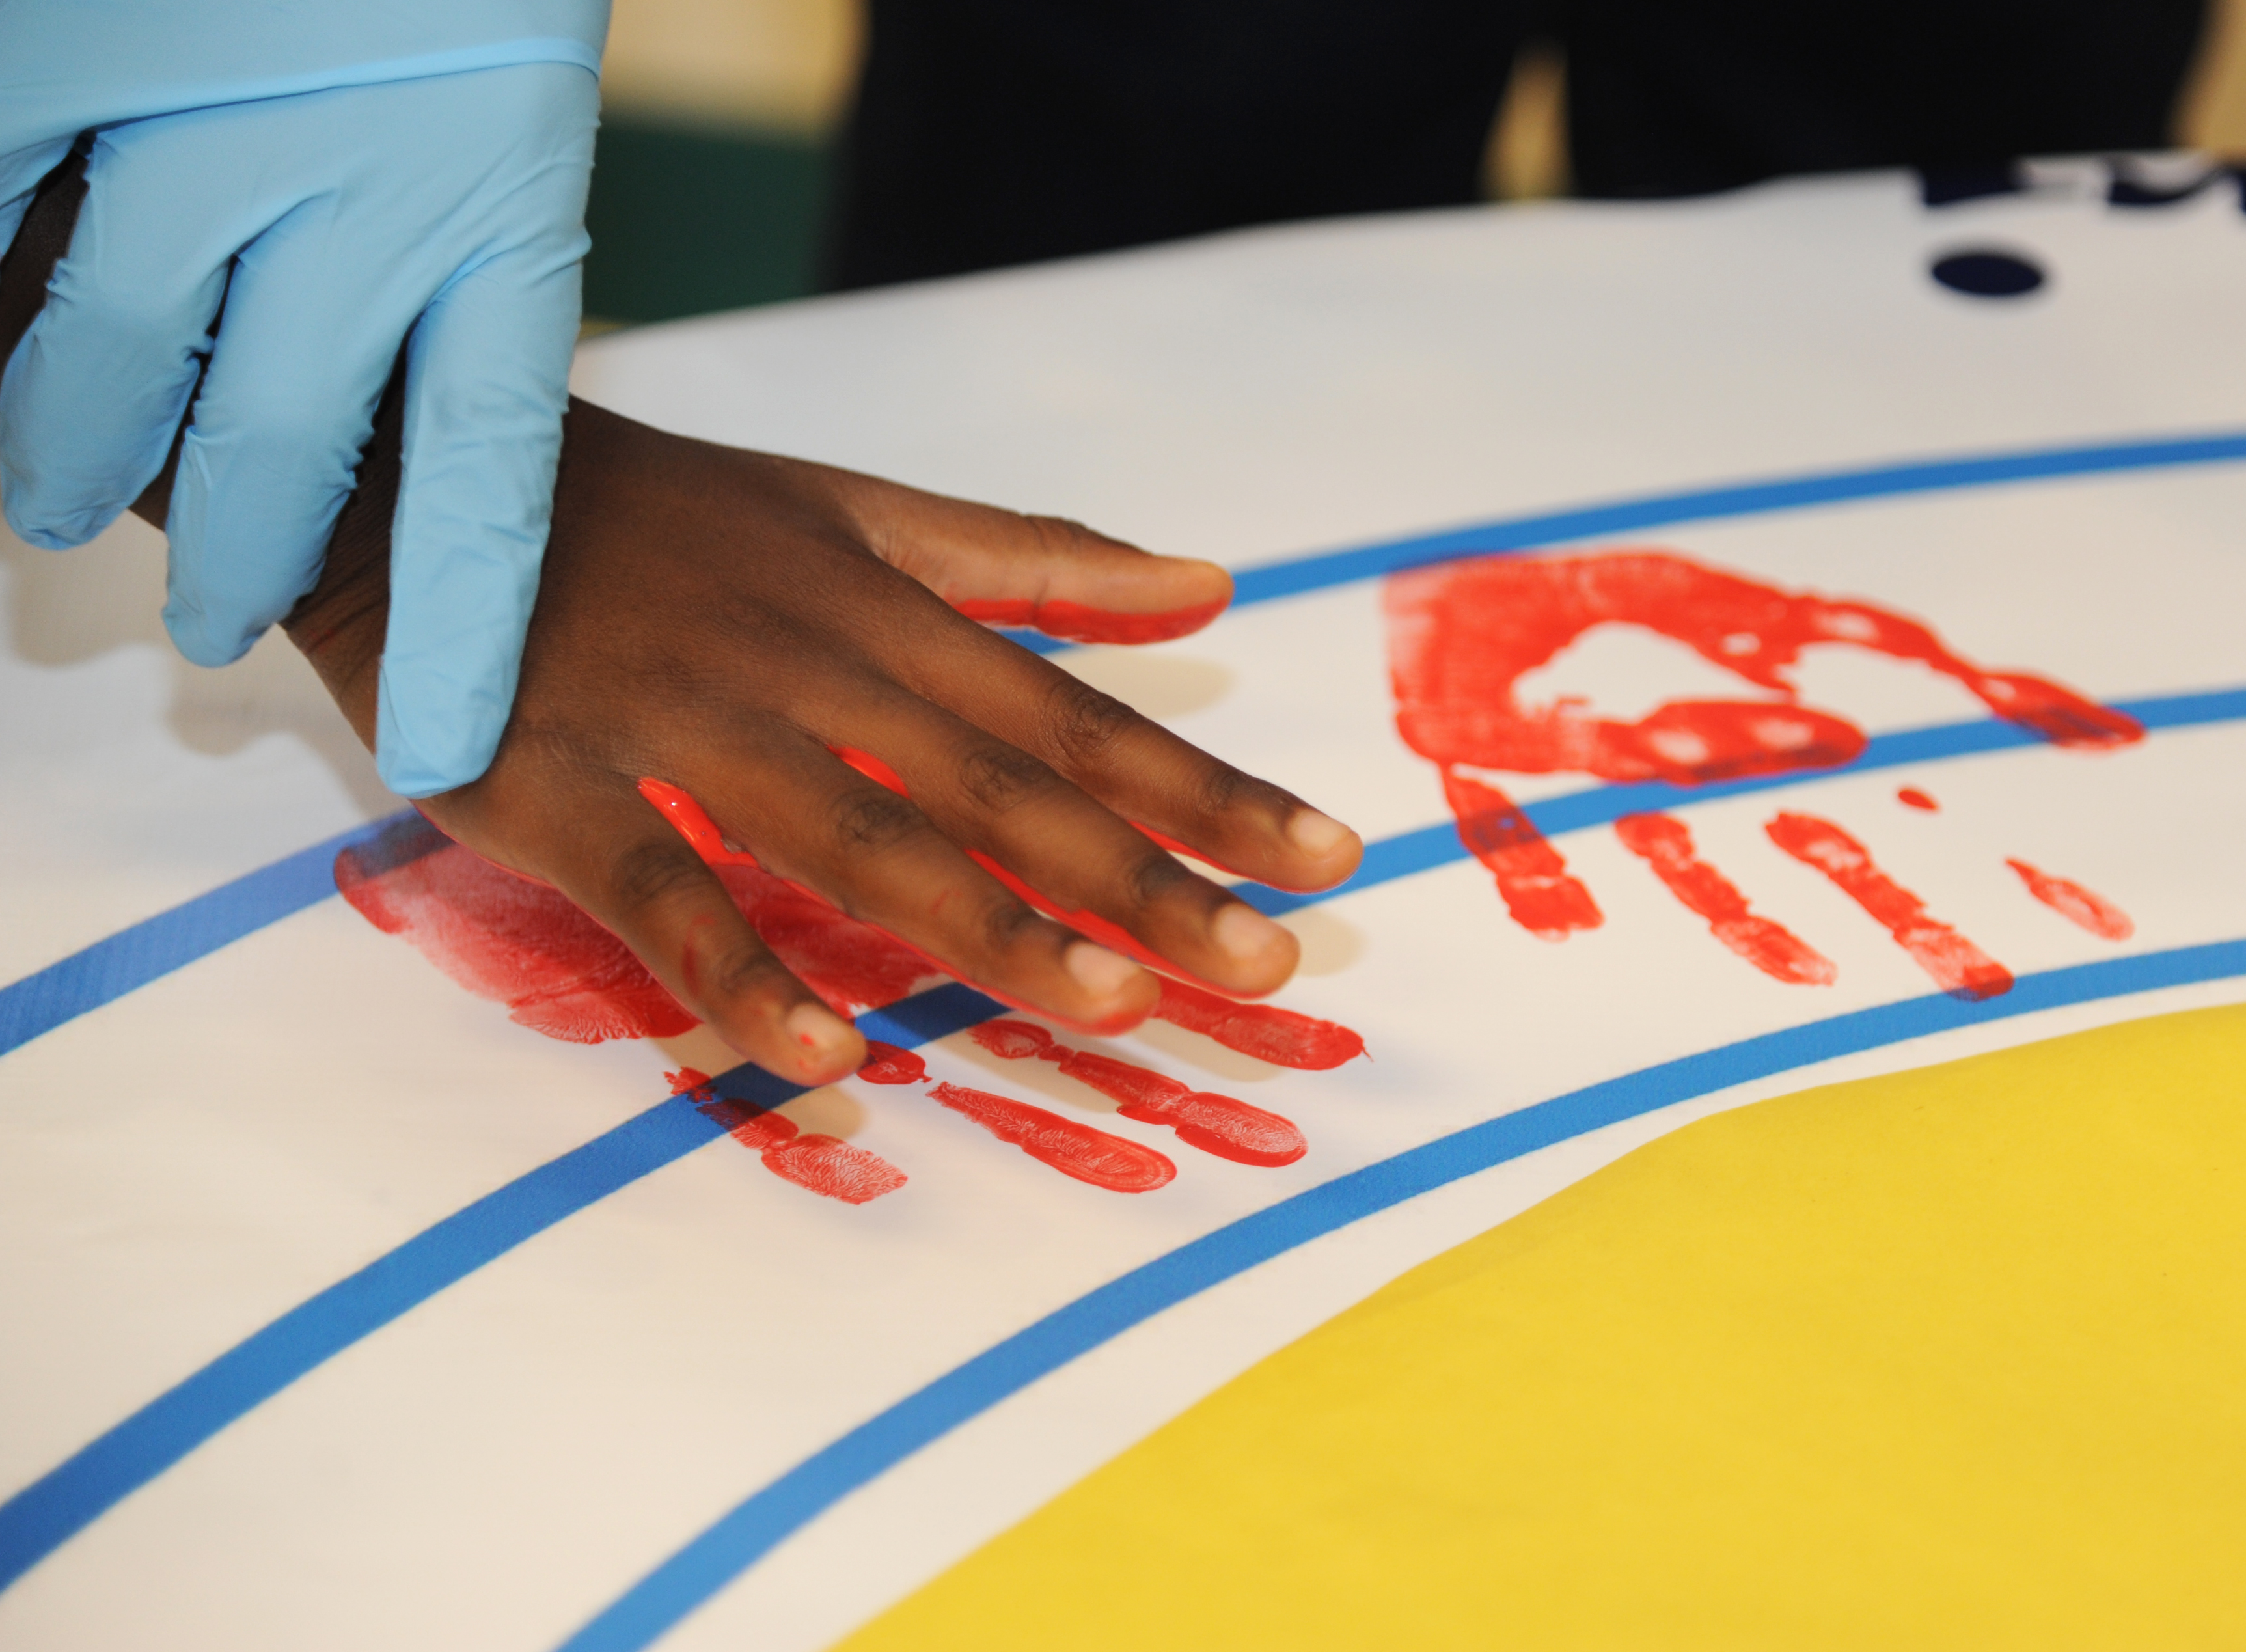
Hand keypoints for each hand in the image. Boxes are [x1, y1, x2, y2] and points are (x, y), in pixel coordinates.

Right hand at [0, 57, 596, 796]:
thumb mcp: (495, 106)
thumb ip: (454, 264)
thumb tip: (384, 433)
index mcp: (502, 206)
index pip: (493, 473)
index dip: (469, 629)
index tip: (450, 753)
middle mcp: (363, 180)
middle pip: (278, 446)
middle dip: (232, 558)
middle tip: (205, 621)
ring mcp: (203, 117)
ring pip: (112, 353)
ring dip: (67, 446)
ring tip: (49, 499)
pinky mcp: (69, 52)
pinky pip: (3, 208)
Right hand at [285, 401, 1364, 1085]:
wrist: (423, 469)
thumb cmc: (666, 516)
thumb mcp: (855, 511)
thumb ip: (1027, 558)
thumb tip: (1206, 583)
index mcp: (886, 610)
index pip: (1074, 714)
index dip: (1202, 789)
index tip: (1324, 861)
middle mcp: (811, 668)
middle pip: (1001, 788)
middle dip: (1142, 878)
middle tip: (1268, 967)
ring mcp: (686, 729)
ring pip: (863, 838)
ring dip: (989, 926)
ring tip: (1111, 1005)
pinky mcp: (561, 789)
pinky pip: (666, 897)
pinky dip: (746, 980)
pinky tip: (833, 1065)